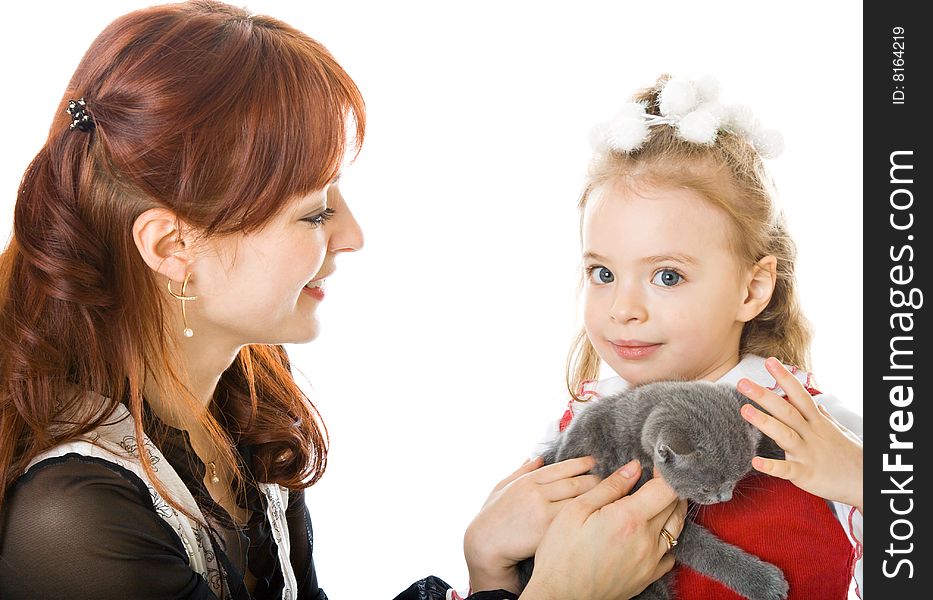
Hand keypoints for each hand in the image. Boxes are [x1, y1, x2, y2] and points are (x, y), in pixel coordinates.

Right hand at [465, 456, 600, 592]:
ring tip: (611, 499)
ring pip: (579, 501)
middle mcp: (537, 493)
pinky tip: (600, 519)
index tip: (595, 462)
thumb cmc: (492, 518)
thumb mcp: (501, 488)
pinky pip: (575, 521)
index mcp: (528, 480)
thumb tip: (537, 457)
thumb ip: (521, 471)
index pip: (562, 467)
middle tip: (611, 481)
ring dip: (598, 499)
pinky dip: (590, 518)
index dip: (582, 464)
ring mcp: (543, 512)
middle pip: (576, 482)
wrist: (484, 546)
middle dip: (596, 481)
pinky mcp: (548, 531)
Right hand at [523, 461, 686, 599]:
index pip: (667, 489)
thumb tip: (633, 468)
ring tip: (656, 501)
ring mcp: (651, 562)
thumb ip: (609, 487)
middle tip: (653, 479)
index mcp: (629, 519)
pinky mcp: (648, 577)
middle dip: (668, 488)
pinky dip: (667, 538)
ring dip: (672, 511)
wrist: (560, 596)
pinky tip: (652, 532)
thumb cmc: (560, 553)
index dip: (665, 473)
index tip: (655, 467)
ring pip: (677, 529)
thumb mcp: (576, 510)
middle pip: (675, 506)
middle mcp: (647, 541)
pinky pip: (670, 554)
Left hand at [737, 356, 862, 513]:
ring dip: (764, 422)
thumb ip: (824, 418)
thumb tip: (816, 405)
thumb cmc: (851, 457)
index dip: (785, 378)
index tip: (769, 361)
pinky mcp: (806, 474)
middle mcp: (811, 434)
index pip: (800, 395)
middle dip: (764, 395)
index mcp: (818, 422)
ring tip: (744, 410)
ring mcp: (808, 454)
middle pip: (786, 410)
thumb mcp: (840, 432)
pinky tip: (755, 461)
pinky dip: (771, 466)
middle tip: (742, 382)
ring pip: (784, 435)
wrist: (865, 483)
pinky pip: (786, 469)